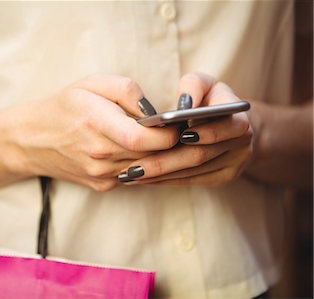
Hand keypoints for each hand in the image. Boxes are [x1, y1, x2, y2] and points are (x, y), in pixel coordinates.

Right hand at [0, 74, 178, 191]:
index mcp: (95, 125)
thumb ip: (126, 91)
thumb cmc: (63, 107)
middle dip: (178, 148)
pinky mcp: (103, 185)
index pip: (142, 139)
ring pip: (147, 170)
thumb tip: (154, 110)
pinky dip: (151, 167)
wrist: (33, 141)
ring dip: (168, 159)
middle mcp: (99, 156)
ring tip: (182, 144)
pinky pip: (136, 177)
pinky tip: (159, 155)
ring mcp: (101, 175)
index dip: (169, 134)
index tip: (184, 124)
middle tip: (195, 135)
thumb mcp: (90, 84)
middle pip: (151, 157)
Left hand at [118, 73, 252, 185]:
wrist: (231, 122)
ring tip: (131, 174)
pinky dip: (165, 180)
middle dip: (165, 162)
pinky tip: (143, 179)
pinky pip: (191, 181)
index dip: (205, 133)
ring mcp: (234, 165)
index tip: (178, 135)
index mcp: (240, 119)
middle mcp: (242, 145)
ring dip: (160, 175)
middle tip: (135, 167)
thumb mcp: (204, 84)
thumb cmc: (210, 98)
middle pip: (200, 156)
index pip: (228, 129)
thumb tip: (184, 104)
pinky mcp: (223, 177)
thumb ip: (193, 86)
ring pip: (193, 173)